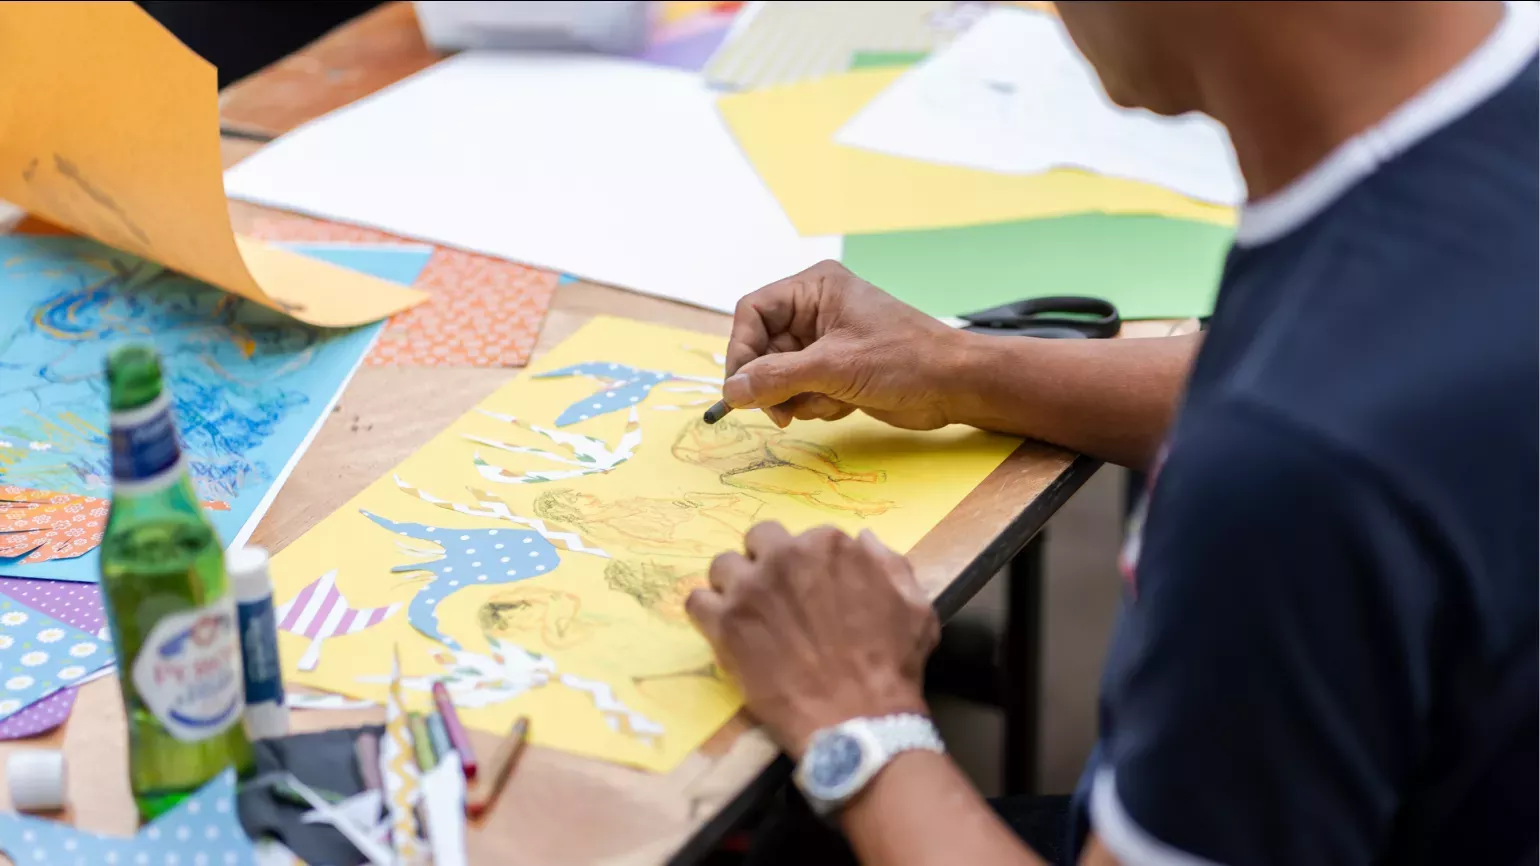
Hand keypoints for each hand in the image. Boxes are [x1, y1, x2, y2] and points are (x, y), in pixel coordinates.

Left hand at [686, 523, 939, 757]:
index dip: (808, 565)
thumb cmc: (892, 665)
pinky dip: (707, 614)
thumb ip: (888, 562)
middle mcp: (785, 557)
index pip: (806, 538)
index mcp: (829, 545)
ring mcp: (750, 589)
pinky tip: (723, 631)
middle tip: (775, 596)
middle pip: (759, 540)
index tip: (811, 589)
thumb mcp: (914, 605)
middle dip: (765, 562)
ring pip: (723, 566)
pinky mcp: (724, 625)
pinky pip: (696, 601)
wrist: (859, 718)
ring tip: (746, 614)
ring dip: (733, 585)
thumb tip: (862, 538)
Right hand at [723, 260, 969, 429]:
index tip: (740, 388)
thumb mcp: (835, 367)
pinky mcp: (836, 369)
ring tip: (827, 402)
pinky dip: (814, 404)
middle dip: (772, 383)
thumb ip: (777, 378)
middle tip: (780, 412)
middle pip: (762, 347)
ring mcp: (825, 341)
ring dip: (796, 397)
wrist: (955, 385)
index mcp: (814, 288)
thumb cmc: (905, 359)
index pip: (753, 313)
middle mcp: (815, 310)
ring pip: (779, 374)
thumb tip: (731, 391)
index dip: (741, 350)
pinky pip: (801, 389)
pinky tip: (844, 405)